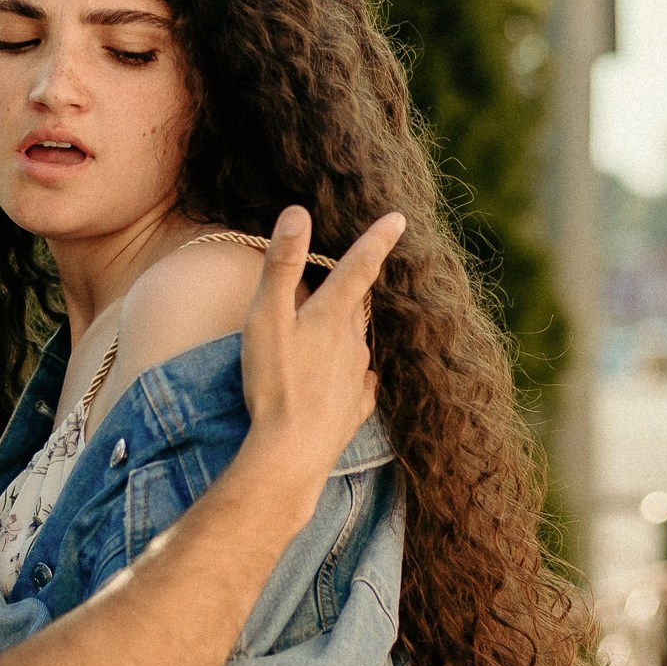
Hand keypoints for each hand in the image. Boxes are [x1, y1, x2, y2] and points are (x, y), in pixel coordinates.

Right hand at [236, 206, 404, 490]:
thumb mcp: (267, 317)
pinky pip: (358, 383)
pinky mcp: (355, 409)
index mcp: (332, 315)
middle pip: (355, 306)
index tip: (399, 218)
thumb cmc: (274, 383)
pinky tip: (344, 382)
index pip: (360, 266)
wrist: (291, 453)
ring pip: (355, 343)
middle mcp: (353, 342)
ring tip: (323, 336)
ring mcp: (357, 377)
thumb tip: (297, 211)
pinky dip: (351, 375)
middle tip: (345, 278)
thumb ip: (282, 263)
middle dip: (352, 290)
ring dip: (343, 334)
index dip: (378, 239)